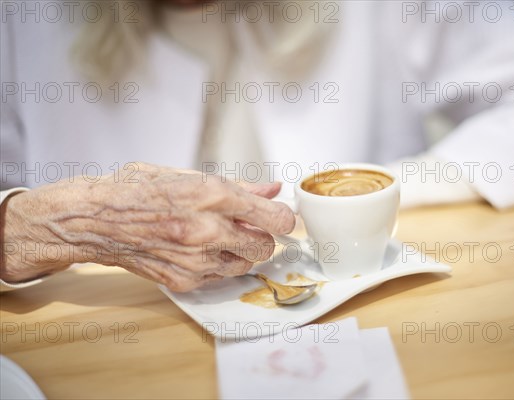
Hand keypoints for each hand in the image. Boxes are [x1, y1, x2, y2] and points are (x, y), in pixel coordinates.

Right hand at [0, 163, 294, 290]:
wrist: (94, 220)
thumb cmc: (136, 190)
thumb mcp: (186, 174)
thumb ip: (237, 185)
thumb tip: (272, 188)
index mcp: (211, 194)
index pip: (274, 217)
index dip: (284, 217)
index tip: (280, 216)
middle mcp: (207, 230)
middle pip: (266, 246)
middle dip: (264, 237)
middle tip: (249, 226)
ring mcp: (195, 260)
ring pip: (247, 265)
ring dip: (243, 252)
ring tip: (221, 236)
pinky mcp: (184, 280)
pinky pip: (221, 277)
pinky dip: (220, 265)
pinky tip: (200, 250)